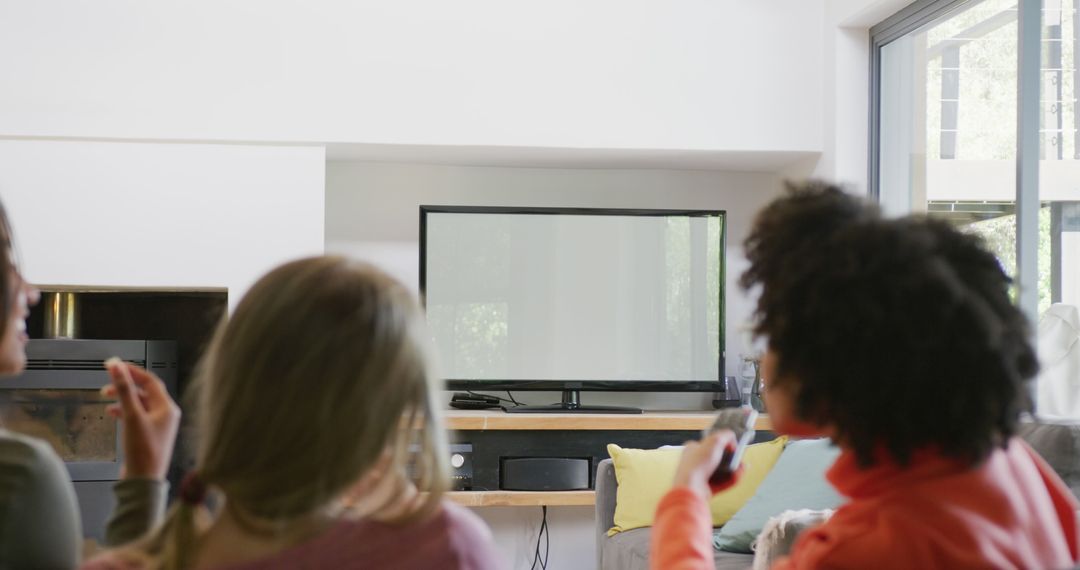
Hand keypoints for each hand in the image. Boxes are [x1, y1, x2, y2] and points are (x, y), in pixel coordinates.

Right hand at [102, 358, 180, 479]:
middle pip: (145, 391)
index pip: (150, 381)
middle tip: (108, 381)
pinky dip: (124, 411)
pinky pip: (137, 416)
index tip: (115, 365)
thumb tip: (117, 367)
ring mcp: (158, 425)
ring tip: (106, 396)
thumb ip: (124, 390)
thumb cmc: (143, 451)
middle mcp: (166, 415)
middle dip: (126, 385)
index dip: (132, 371)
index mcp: (167, 408)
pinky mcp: (149, 435)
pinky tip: (112, 412)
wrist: (144, 481)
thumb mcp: (131, 416)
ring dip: (123, 398)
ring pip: (139, 404)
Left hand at [673, 430, 742, 499]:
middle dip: (731, 459)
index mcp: (692, 449)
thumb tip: (732, 437)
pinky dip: (731, 480)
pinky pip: (721, 483)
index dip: (722, 444)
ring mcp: (699, 476)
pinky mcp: (705, 488)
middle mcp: (694, 462)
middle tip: (739, 459)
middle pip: (717, 459)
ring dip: (733, 470)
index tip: (732, 446)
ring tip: (742, 468)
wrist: (691, 488)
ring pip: (721, 472)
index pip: (709, 444)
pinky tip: (738, 475)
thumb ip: (725, 435)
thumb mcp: (714, 441)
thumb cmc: (697, 463)